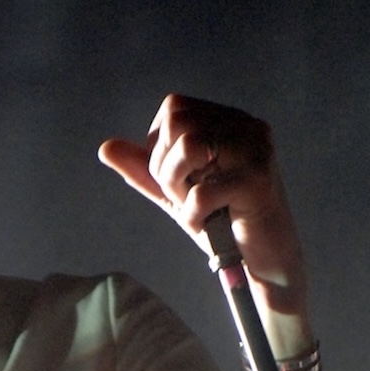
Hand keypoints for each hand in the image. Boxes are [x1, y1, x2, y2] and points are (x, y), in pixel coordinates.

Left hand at [99, 94, 310, 346]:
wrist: (264, 263)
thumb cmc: (223, 226)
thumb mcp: (176, 193)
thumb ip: (144, 171)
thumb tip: (105, 147)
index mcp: (230, 121)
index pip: (175, 108)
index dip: (158, 146)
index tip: (174, 179)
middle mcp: (247, 127)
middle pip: (178, 122)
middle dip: (163, 166)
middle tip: (181, 196)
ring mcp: (256, 150)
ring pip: (190, 147)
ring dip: (177, 187)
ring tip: (195, 208)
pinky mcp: (258, 182)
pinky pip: (202, 191)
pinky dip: (192, 215)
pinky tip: (206, 225)